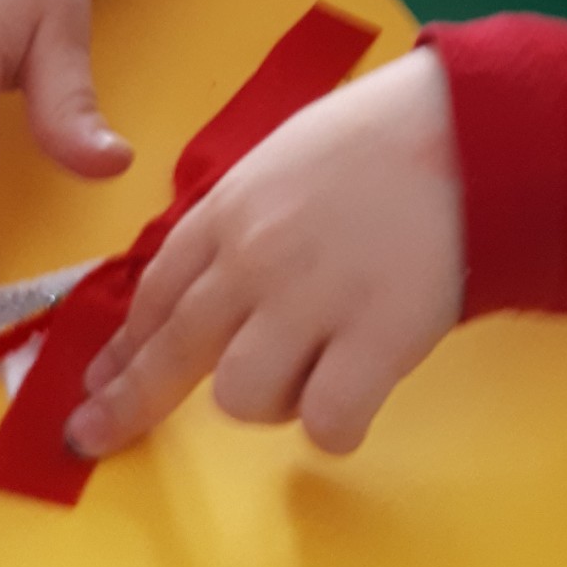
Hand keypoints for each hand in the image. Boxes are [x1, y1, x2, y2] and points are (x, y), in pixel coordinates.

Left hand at [65, 48, 462, 459]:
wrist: (470, 131)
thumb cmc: (382, 135)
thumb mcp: (285, 158)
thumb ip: (241, 221)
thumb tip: (205, 291)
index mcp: (232, 209)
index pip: (155, 292)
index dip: (123, 347)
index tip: (100, 379)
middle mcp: (256, 260)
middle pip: (172, 353)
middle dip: (127, 404)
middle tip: (95, 435)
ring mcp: (312, 302)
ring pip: (241, 398)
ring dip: (269, 397)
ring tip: (314, 367)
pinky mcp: (375, 341)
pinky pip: (325, 422)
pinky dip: (335, 423)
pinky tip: (354, 397)